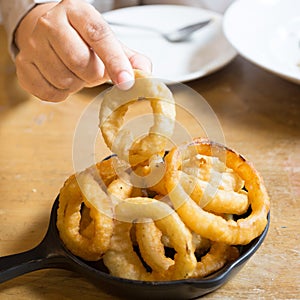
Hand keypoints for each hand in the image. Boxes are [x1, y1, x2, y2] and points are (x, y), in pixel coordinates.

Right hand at [15, 0, 151, 101]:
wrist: (47, 34)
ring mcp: (33, 44)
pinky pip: (50, 93)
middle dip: (92, 75)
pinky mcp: (24, 66)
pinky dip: (62, 93)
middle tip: (91, 69)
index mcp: (77, 11)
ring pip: (65, 81)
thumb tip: (145, 73)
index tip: (127, 82)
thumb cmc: (81, 40)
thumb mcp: (108, 43)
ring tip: (75, 72)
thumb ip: (129, 58)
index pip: (99, 35)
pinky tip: (62, 80)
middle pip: (80, 63)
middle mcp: (51, 22)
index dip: (115, 61)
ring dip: (77, 84)